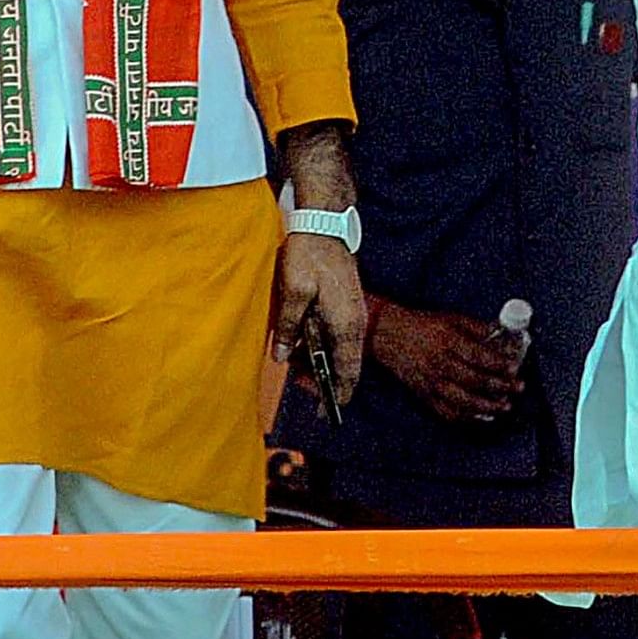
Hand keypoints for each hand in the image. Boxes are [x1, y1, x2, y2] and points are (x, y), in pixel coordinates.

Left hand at [271, 233, 368, 411]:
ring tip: (302, 372)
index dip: (339, 393)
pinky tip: (307, 345)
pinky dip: (324, 346)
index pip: (348, 370)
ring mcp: (353, 312)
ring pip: (341, 349)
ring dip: (324, 362)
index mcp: (346, 324)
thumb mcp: (293, 293)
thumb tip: (282, 356)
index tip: (330, 413)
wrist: (324, 225)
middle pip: (347, 363)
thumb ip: (290, 327)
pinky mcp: (347, 303)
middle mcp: (355, 322)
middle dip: (329, 381)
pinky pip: (338, 334)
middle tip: (309, 396)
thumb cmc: (310, 256)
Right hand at [364, 301, 524, 425]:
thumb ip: (477, 328)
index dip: (499, 364)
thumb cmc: (421, 326)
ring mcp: (430, 382)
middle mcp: (439, 364)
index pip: (478, 356)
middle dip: (500, 387)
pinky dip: (464, 417)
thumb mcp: (452, 319)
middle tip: (517, 388)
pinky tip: (480, 416)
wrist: (388, 335)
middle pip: (474, 380)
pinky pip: (445, 411)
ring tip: (504, 406)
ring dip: (485, 406)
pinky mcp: (423, 395)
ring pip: (461, 400)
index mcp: (448, 342)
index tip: (514, 368)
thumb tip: (502, 335)